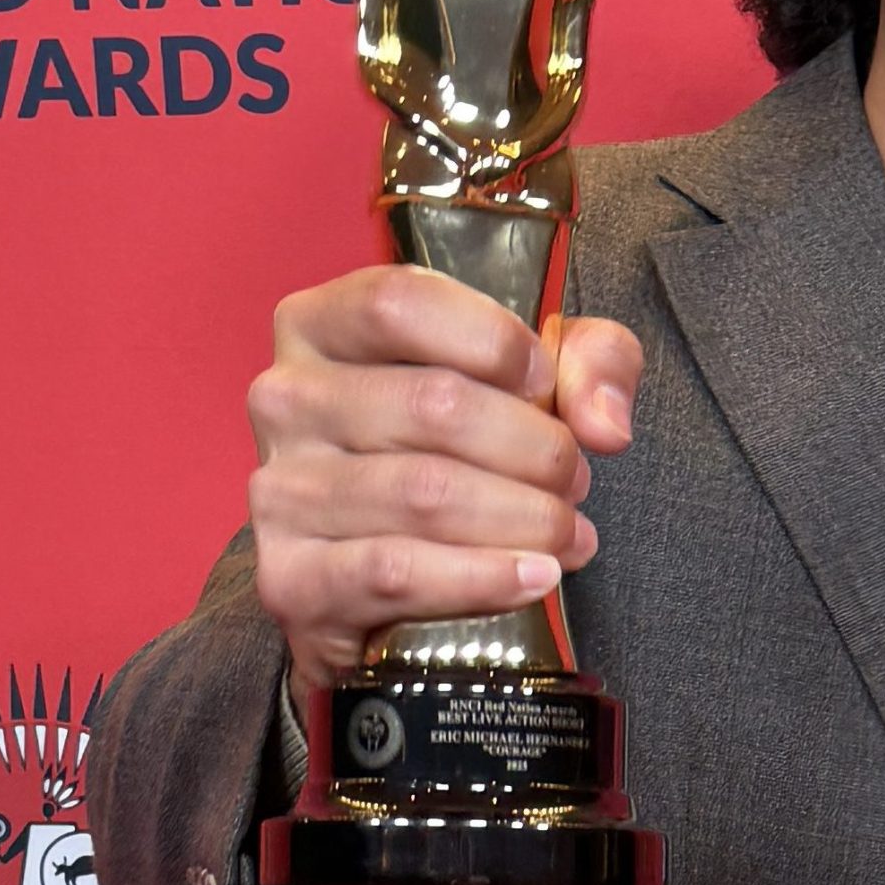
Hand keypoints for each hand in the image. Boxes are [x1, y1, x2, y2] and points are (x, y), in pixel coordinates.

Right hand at [247, 264, 643, 697]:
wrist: (375, 582)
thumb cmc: (451, 452)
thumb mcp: (528, 378)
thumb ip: (587, 363)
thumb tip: (604, 423)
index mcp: (320, 326)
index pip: (397, 302)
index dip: (494, 340)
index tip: (546, 383)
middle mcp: (286, 399)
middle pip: (434, 404)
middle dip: (534, 447)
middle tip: (574, 478)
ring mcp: (279, 491)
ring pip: (426, 492)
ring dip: (524, 517)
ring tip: (567, 532)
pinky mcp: (291, 579)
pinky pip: (397, 572)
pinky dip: (483, 577)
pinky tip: (535, 576)